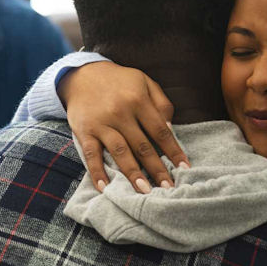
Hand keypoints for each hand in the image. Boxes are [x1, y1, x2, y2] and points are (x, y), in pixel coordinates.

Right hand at [59, 61, 189, 191]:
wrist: (82, 74)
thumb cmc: (120, 82)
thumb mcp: (145, 82)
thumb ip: (162, 103)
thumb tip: (171, 129)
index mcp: (138, 100)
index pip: (161, 131)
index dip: (173, 151)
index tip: (184, 168)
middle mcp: (121, 112)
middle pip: (142, 146)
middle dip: (157, 169)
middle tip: (168, 188)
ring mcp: (101, 123)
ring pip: (120, 152)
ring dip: (133, 174)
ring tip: (144, 191)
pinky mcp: (84, 131)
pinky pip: (91, 154)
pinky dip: (97, 172)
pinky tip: (105, 187)